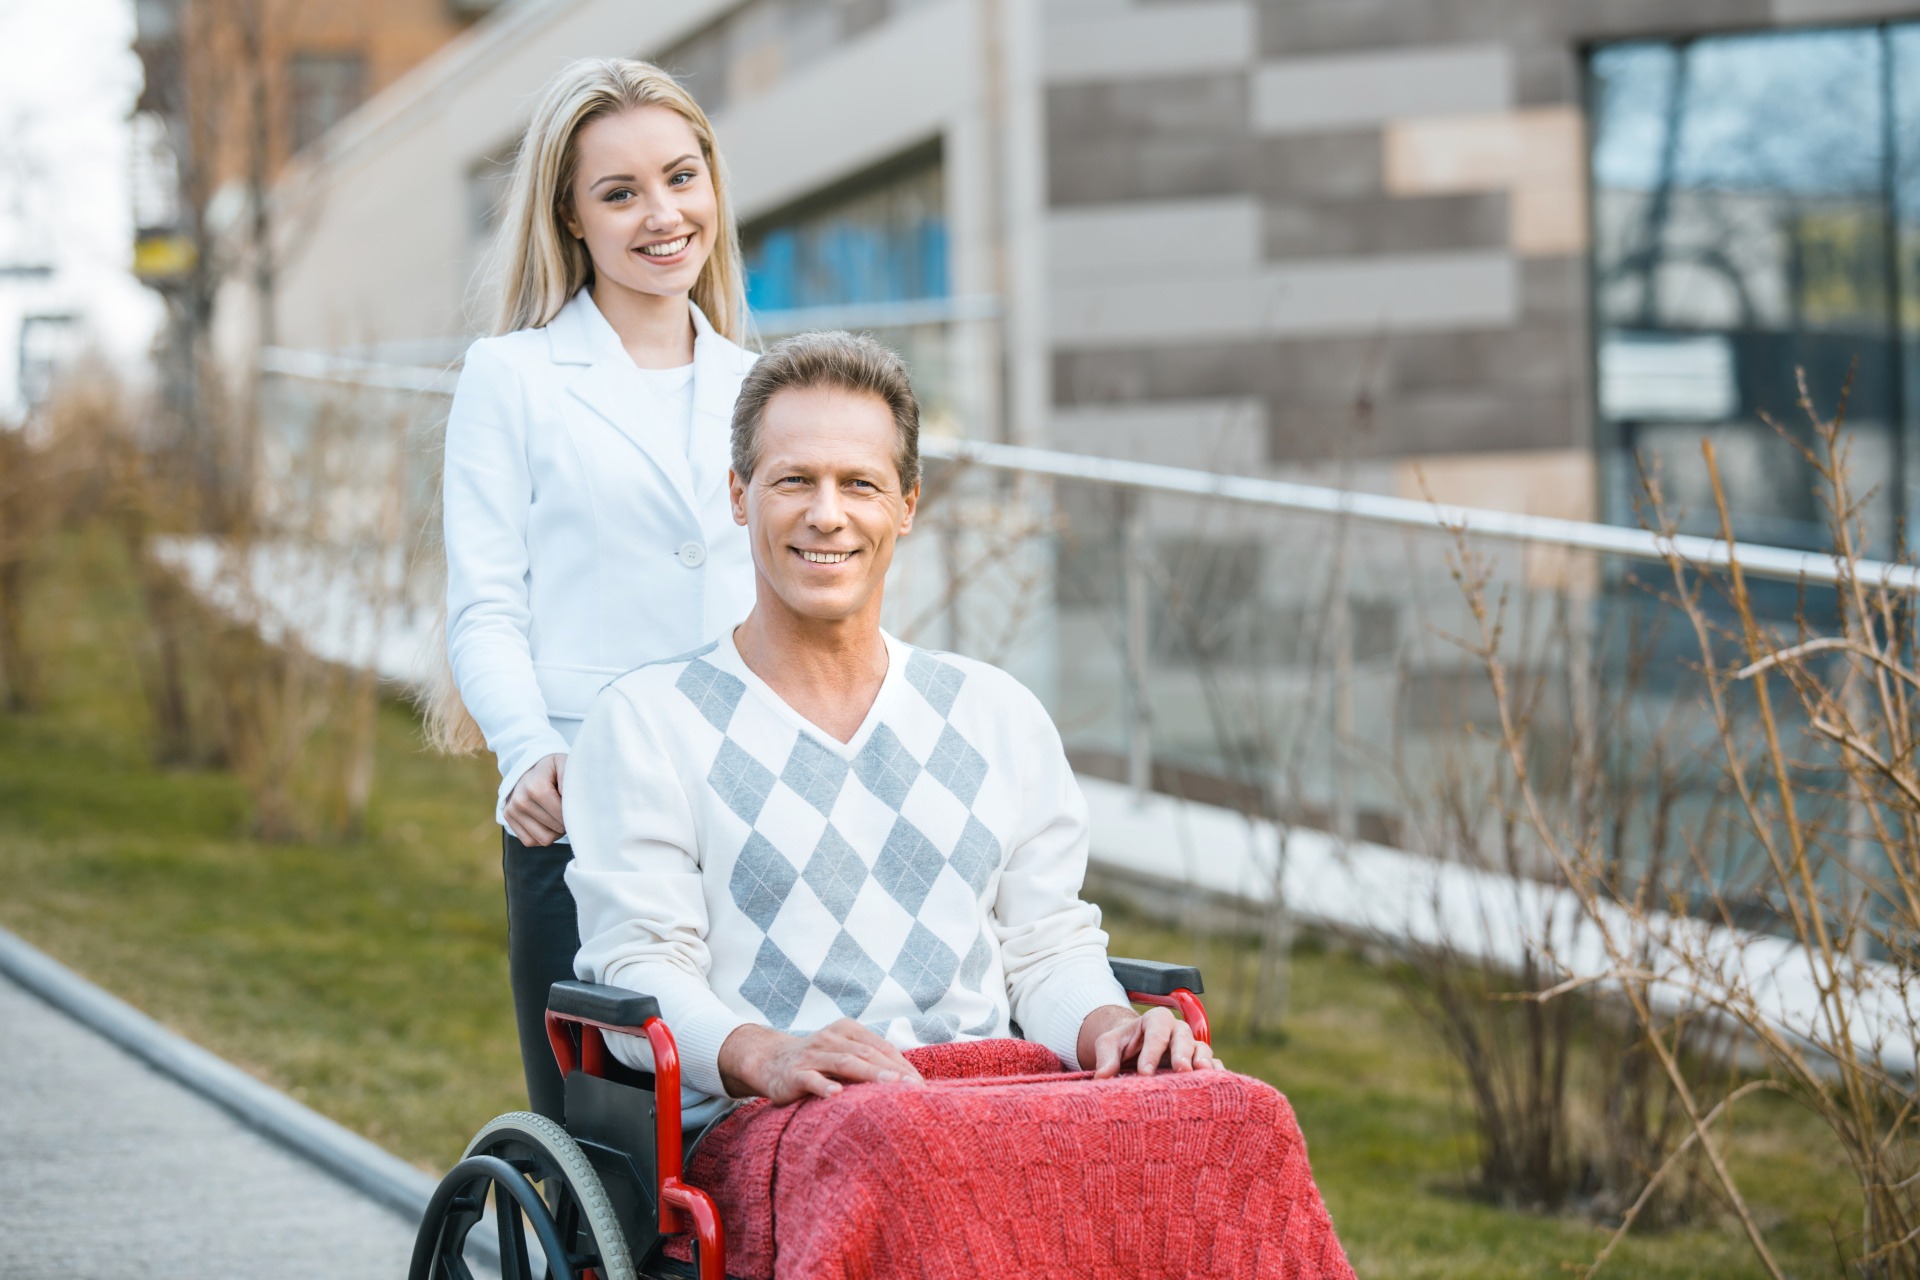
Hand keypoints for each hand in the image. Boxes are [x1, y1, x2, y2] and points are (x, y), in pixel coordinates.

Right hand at [506, 753, 566, 845]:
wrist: (529, 767)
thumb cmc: (553, 769)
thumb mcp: (565, 765)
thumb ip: (570, 780)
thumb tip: (573, 800)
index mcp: (536, 788)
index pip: (562, 816)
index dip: (573, 816)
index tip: (576, 807)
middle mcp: (521, 801)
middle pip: (555, 830)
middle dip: (565, 823)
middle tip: (567, 811)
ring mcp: (512, 811)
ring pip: (544, 840)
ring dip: (555, 832)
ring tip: (557, 817)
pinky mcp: (508, 819)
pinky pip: (530, 841)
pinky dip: (542, 835)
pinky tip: (546, 822)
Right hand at [717, 1019, 925, 1103]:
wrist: (770, 1061)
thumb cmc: (818, 1062)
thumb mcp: (843, 1053)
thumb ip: (869, 1061)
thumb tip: (909, 1081)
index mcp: (848, 1030)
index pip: (881, 1047)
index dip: (902, 1064)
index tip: (922, 1085)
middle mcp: (831, 1038)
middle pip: (867, 1053)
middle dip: (893, 1070)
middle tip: (915, 1088)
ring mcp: (812, 1054)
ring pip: (844, 1062)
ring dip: (869, 1074)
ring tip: (890, 1084)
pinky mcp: (794, 1073)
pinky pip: (810, 1079)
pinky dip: (824, 1085)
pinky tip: (836, 1095)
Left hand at [1079, 1005, 1224, 1077]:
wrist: (1136, 1052)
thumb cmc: (1124, 1046)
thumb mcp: (1110, 1046)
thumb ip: (1106, 1058)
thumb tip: (1102, 1077)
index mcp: (1156, 1020)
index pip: (1156, 1031)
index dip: (1152, 1051)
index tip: (1145, 1073)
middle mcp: (1178, 1030)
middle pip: (1183, 1038)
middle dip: (1182, 1054)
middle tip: (1180, 1069)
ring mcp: (1192, 1047)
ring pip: (1202, 1050)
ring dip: (1203, 1063)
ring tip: (1202, 1075)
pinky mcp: (1201, 1063)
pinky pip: (1214, 1065)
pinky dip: (1216, 1074)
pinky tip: (1217, 1085)